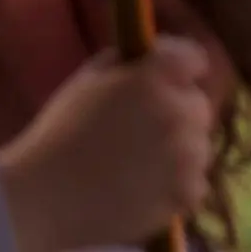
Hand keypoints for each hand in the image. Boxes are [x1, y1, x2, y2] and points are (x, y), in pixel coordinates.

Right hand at [0, 37, 219, 251]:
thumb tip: (146, 62)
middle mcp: (179, 113)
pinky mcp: (190, 192)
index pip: (192, 57)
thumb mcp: (84, 82)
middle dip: (176, 109)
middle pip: (197, 104)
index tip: (162, 74)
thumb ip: (122, 65)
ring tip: (138, 161)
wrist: (52, 194)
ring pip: (198, 145)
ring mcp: (190, 157)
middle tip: (140, 125)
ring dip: (178, 147)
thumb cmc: (60, 132)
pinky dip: (176, 182)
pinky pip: (195, 180)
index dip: (180, 64)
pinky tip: (143, 185)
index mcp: (151, 79)